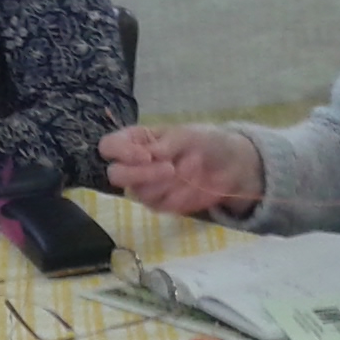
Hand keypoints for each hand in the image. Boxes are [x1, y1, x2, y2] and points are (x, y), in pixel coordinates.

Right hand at [100, 124, 262, 217]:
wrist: (230, 166)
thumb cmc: (204, 142)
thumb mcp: (188, 134)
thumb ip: (167, 143)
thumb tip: (150, 154)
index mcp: (136, 140)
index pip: (109, 146)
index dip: (121, 152)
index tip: (147, 155)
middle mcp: (134, 164)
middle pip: (115, 175)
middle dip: (142, 174)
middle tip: (171, 169)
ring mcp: (146, 187)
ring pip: (141, 193)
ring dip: (169, 183)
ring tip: (194, 167)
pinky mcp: (161, 204)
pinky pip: (161, 205)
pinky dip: (180, 194)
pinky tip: (195, 183)